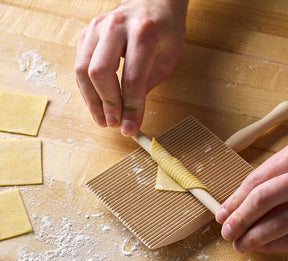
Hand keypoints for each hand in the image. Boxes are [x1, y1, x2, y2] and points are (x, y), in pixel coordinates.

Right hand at [75, 0, 187, 135]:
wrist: (151, 2)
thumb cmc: (163, 32)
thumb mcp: (166, 60)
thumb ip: (146, 87)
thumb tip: (130, 119)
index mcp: (143, 33)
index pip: (133, 79)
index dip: (130, 108)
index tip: (129, 128)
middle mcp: (116, 26)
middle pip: (100, 73)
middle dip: (107, 104)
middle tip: (115, 124)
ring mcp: (96, 28)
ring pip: (83, 71)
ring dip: (92, 101)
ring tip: (103, 120)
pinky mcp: (85, 34)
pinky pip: (79, 67)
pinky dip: (87, 90)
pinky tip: (97, 103)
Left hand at [216, 146, 287, 253]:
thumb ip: (267, 180)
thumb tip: (232, 206)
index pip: (257, 180)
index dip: (235, 201)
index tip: (221, 215)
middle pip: (264, 198)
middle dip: (241, 219)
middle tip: (227, 234)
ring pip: (280, 223)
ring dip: (255, 238)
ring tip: (240, 245)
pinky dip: (276, 245)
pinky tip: (263, 247)